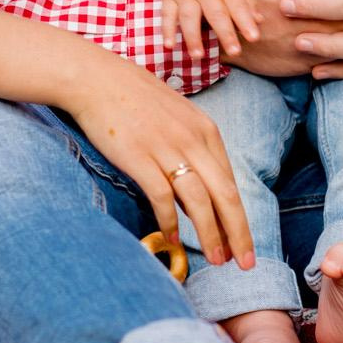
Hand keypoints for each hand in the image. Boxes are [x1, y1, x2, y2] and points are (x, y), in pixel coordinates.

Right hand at [57, 48, 255, 269]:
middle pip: (225, 196)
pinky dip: (170, 220)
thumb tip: (196, 195)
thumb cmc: (135, 98)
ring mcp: (166, 148)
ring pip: (199, 201)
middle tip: (246, 264)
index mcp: (206, 130)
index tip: (244, 245)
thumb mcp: (176, 118)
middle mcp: (192, 140)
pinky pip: (162, 196)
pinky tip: (172, 237)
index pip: (230, 183)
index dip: (240, 218)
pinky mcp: (139, 156)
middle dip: (238, 233)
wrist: (97, 78)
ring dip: (210, 234)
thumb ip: (191, 151)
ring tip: (216, 259)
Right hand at [161, 0, 261, 59]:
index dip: (246, 22)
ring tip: (198, 56)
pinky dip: (166, 30)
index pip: (238, 6)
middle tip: (234, 52)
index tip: (254, 38)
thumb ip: (247, 0)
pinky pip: (167, 14)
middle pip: (216, 13)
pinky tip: (169, 45)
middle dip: (225, 33)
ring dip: (193, 36)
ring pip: (190, 16)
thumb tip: (259, 21)